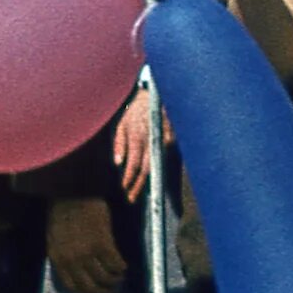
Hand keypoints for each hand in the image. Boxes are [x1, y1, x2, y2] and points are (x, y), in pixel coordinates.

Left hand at [47, 196, 127, 292]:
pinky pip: (115, 264)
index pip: (72, 287)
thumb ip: (63, 255)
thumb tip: (75, 272)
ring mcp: (86, 252)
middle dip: (103, 292)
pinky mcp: (102, 243)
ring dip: (115, 281)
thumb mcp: (54, 237)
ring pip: (105, 278)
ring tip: (120, 277)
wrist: (72, 191)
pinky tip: (124, 266)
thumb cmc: (63, 211)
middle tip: (113, 290)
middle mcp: (71, 260)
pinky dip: (121, 268)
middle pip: (90, 287)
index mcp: (57, 258)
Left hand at [111, 86, 155, 202]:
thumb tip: (118, 163)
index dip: (129, 179)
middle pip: (146, 169)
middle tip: (132, 198)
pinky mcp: (174, 139)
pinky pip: (165, 157)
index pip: (133, 164)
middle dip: (139, 185)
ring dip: (150, 179)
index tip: (125, 190)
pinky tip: (154, 177)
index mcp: (138, 136)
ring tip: (140, 191)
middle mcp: (152, 140)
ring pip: (157, 165)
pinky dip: (158, 167)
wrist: (156, 95)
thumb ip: (119, 143)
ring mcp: (165, 140)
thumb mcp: (122, 123)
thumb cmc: (136, 110)